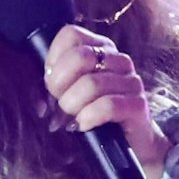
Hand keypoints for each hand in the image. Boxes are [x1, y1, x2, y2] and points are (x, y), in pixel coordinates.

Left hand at [41, 26, 169, 177]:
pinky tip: (83, 126)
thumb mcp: (70, 95)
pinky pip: (107, 106)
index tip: (52, 85)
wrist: (129, 143)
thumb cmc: (93, 116)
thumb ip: (53, 88)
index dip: (53, 60)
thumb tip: (39, 103)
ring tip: (71, 120)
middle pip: (80, 57)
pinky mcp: (138, 104)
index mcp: (100, 48)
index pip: (71, 35)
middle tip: (59, 106)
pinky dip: (88, 118)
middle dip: (60, 86)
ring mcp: (131, 80)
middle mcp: (118, 59)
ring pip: (91, 84)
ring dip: (72, 107)